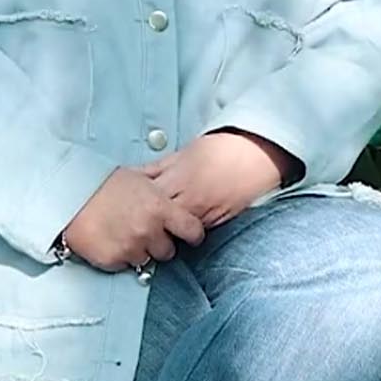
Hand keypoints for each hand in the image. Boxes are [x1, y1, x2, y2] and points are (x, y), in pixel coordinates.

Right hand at [62, 168, 206, 272]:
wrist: (68, 196)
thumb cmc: (102, 183)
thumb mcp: (137, 176)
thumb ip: (160, 187)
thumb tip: (177, 184)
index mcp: (160, 207)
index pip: (193, 231)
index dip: (191, 233)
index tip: (186, 234)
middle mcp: (149, 230)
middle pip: (169, 251)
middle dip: (160, 243)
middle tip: (144, 231)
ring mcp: (131, 247)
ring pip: (147, 260)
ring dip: (139, 250)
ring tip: (124, 234)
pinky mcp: (113, 260)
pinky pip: (125, 265)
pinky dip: (120, 256)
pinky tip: (110, 240)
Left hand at [139, 130, 297, 229]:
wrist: (255, 155)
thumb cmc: (221, 149)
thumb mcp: (185, 152)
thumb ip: (162, 167)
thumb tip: (141, 176)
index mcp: (178, 178)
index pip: (148, 198)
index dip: (135, 203)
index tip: (125, 206)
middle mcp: (189, 199)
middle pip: (158, 219)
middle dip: (146, 222)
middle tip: (134, 224)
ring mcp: (204, 213)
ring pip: (175, 230)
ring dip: (163, 231)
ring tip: (151, 232)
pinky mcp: (217, 221)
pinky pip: (194, 230)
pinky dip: (183, 232)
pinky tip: (176, 231)